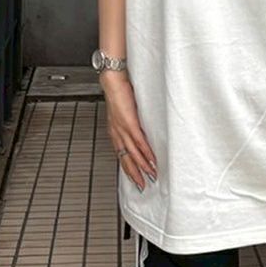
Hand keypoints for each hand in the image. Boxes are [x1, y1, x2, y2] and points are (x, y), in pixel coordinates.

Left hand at [101, 70, 157, 190]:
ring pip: (133, 153)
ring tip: (151, 175)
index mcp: (114, 132)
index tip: (135, 178)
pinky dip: (146, 152)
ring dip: (142, 166)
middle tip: (142, 185)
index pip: (121, 155)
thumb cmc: (119, 94)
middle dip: (134, 174)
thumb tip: (139, 133)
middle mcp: (117, 133)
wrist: (113, 81)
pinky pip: (139, 142)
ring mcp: (122, 129)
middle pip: (125, 159)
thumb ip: (130, 124)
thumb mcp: (123, 113)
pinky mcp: (129, 123)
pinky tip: (151, 159)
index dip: (128, 169)